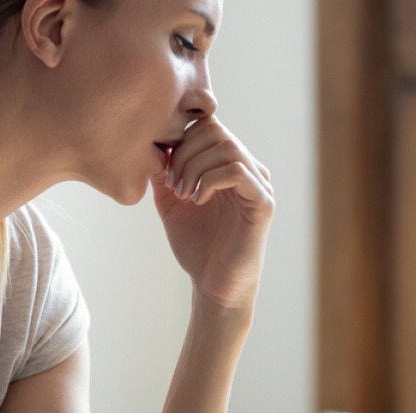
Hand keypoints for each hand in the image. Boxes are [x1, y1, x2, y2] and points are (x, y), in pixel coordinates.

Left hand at [152, 117, 274, 308]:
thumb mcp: (170, 203)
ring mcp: (258, 184)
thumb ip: (164, 173)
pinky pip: (237, 171)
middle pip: (215, 129)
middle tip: (172, 184)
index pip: (207, 125)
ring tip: (182, 194)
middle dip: (184, 153)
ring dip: (195, 167)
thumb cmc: (196, 245)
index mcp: (227, 164)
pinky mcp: (263, 202)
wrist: (213, 284)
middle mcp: (247, 168)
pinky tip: (197, 199)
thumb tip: (152, 146)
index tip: (163, 169)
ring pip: (227, 146)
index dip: (180, 138)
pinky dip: (210, 180)